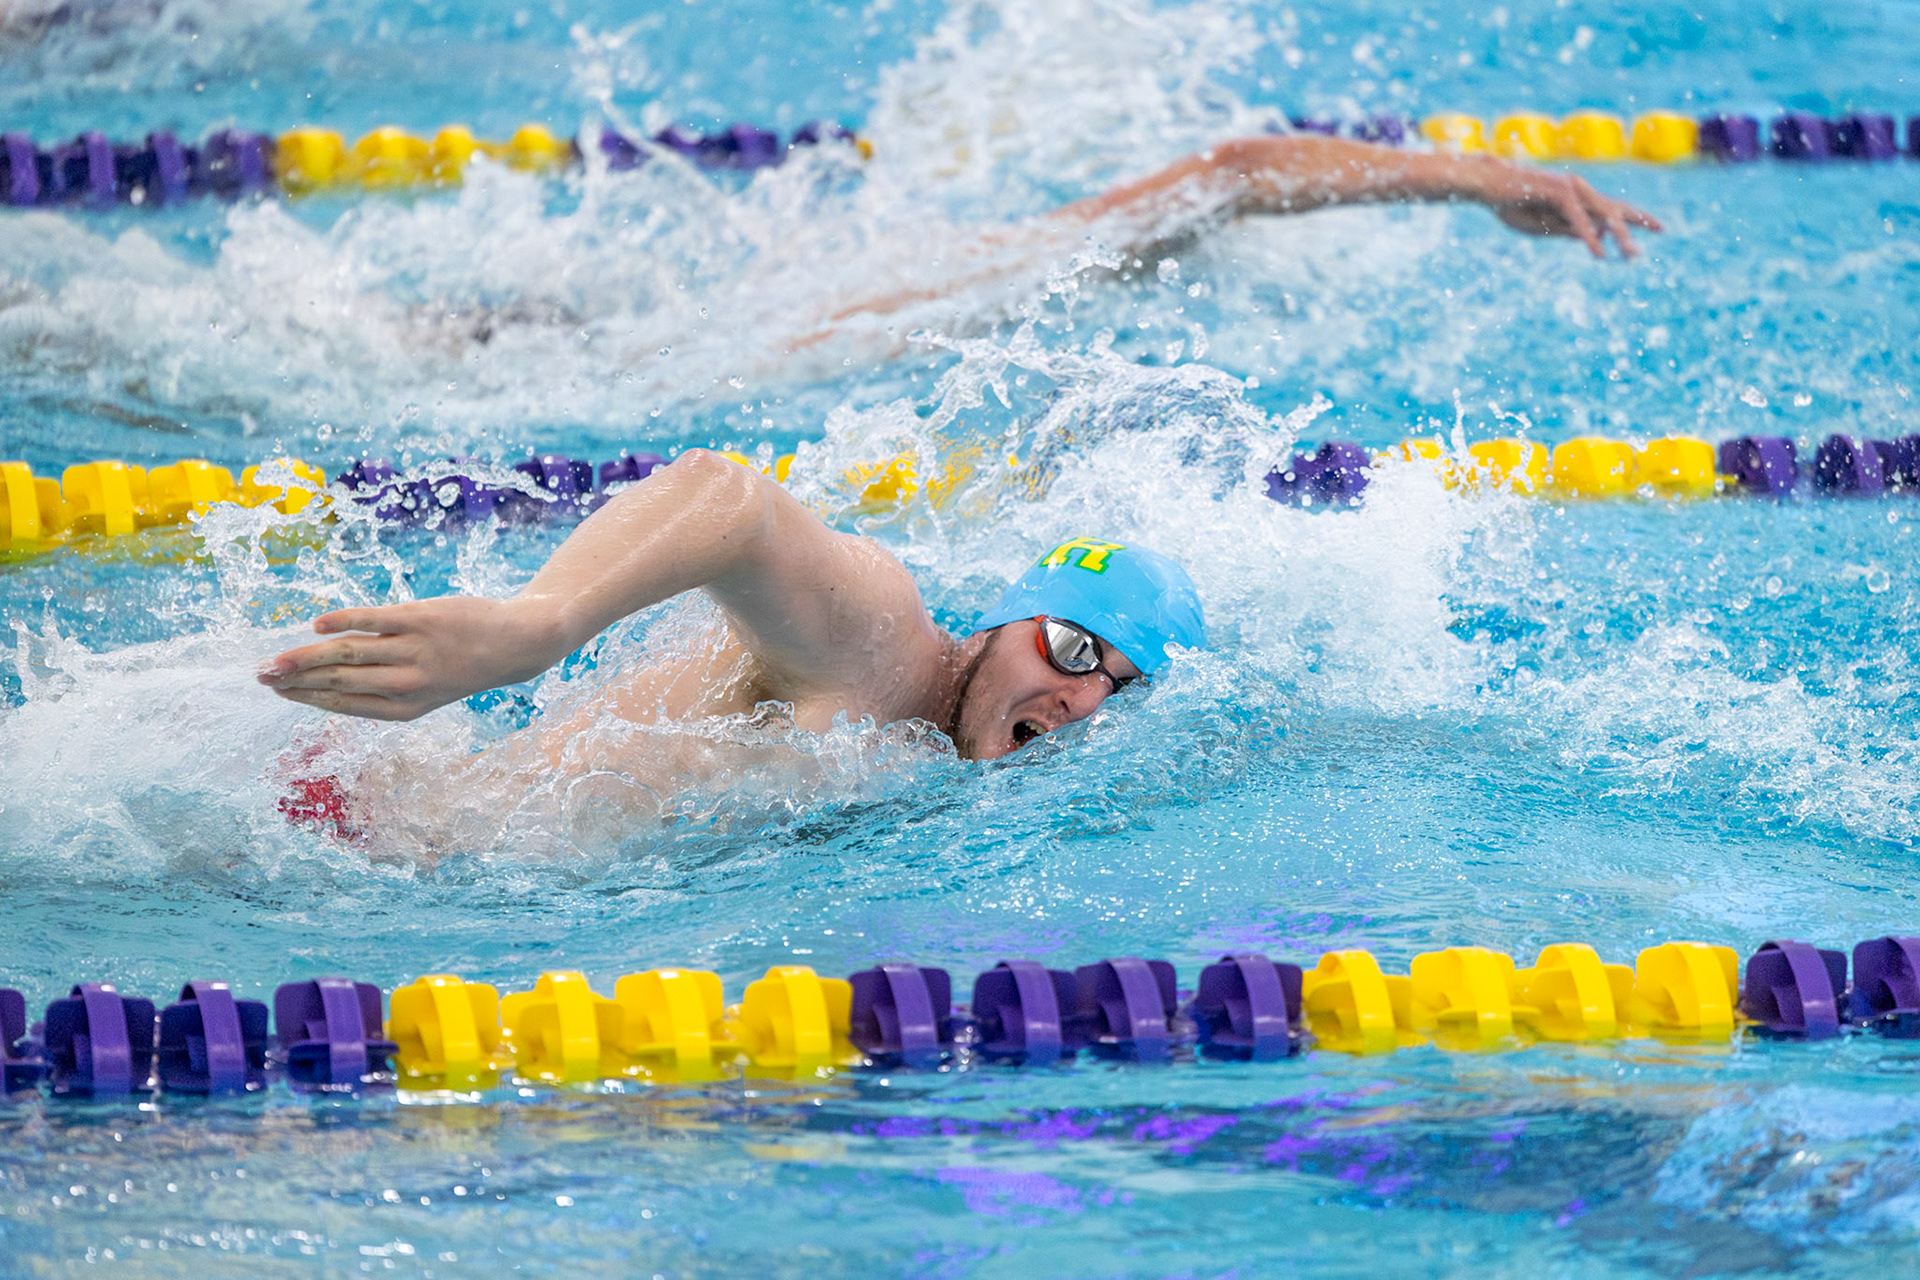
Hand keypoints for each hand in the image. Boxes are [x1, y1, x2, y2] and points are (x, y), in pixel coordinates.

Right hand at [258, 596, 563, 720]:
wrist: (514, 643)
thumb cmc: (460, 663)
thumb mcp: (425, 689)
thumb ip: (381, 685)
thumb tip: (326, 676)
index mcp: (405, 707)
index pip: (344, 704)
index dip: (306, 699)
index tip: (277, 692)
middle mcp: (406, 683)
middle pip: (338, 681)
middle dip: (295, 680)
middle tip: (260, 676)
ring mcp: (412, 650)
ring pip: (347, 654)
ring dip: (305, 656)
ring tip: (274, 660)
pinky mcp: (419, 618)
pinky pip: (371, 620)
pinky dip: (341, 622)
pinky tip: (317, 626)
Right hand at [1466, 160, 1661, 258]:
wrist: (1488, 186)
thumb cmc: (1510, 203)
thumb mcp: (1542, 226)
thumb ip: (1567, 230)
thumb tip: (1592, 237)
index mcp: (1577, 197)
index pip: (1613, 207)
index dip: (1636, 217)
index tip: (1658, 227)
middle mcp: (1580, 190)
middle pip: (1615, 208)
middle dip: (1639, 222)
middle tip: (1663, 231)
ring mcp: (1571, 189)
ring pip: (1603, 216)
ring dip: (1620, 238)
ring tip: (1633, 256)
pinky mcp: (1559, 194)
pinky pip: (1579, 221)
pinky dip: (1590, 238)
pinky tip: (1600, 254)